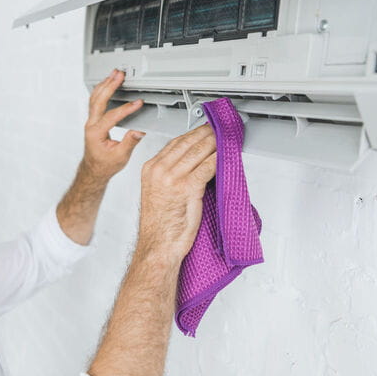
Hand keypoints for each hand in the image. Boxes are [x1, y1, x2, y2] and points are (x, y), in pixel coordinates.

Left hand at [82, 69, 145, 180]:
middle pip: (98, 100)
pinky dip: (102, 90)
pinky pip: (95, 101)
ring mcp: (91, 122)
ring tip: (114, 74)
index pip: (111, 117)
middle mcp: (91, 126)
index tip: (137, 103)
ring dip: (104, 84)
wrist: (94, 170)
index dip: (126, 109)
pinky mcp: (93, 120)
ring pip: (94, 98)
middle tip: (119, 75)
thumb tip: (138, 131)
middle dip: (109, 86)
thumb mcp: (120, 157)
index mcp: (96, 134)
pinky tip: (107, 83)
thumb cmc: (105, 165)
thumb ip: (129, 143)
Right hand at [137, 123, 216, 261]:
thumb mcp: (158, 192)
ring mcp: (171, 178)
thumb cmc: (160, 225)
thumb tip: (190, 163)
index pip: (174, 143)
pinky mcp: (186, 188)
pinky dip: (218, 159)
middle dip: (206, 134)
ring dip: (214, 143)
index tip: (203, 131)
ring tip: (225, 138)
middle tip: (219, 129)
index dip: (192, 134)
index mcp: (150, 169)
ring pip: (198, 152)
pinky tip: (225, 156)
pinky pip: (207, 167)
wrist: (158, 246)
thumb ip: (169, 175)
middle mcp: (159, 170)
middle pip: (187, 143)